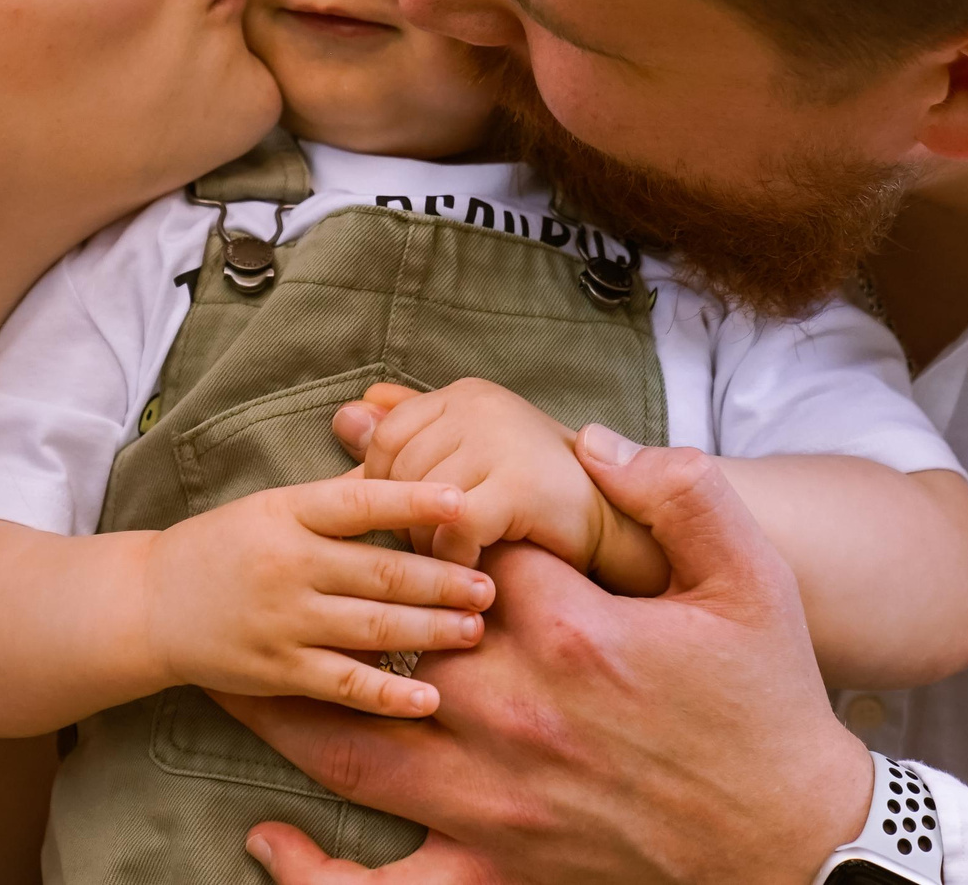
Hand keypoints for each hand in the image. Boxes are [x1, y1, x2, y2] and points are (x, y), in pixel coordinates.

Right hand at [143, 472, 496, 718]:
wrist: (150, 604)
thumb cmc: (223, 546)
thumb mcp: (271, 506)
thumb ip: (336, 496)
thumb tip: (402, 465)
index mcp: (286, 514)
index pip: (357, 502)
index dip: (412, 500)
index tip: (464, 501)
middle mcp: (286, 564)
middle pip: (377, 571)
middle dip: (441, 579)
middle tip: (489, 584)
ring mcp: (282, 620)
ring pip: (370, 628)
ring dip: (429, 630)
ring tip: (474, 629)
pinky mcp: (277, 670)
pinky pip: (343, 685)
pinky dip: (388, 694)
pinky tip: (428, 697)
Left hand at [219, 438, 872, 884]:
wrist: (797, 838)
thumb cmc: (773, 704)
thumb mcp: (752, 577)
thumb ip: (677, 492)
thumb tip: (596, 442)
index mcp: (567, 632)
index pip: (461, 551)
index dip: (422, 516)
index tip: (394, 497)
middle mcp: (514, 713)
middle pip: (380, 644)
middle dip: (320, 607)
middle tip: (258, 576)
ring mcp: (497, 798)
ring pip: (356, 748)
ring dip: (285, 711)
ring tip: (228, 679)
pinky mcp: (500, 865)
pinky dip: (319, 876)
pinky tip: (267, 844)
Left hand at [336, 383, 665, 592]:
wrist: (622, 533)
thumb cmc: (539, 504)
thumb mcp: (471, 461)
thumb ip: (411, 437)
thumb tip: (344, 416)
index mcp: (466, 395)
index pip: (387, 435)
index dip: (384, 486)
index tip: (406, 522)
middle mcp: (482, 406)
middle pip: (398, 468)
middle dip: (403, 518)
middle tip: (433, 551)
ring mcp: (503, 440)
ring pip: (421, 500)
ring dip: (428, 544)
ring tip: (455, 563)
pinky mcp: (521, 484)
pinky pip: (454, 527)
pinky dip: (453, 558)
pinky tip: (473, 571)